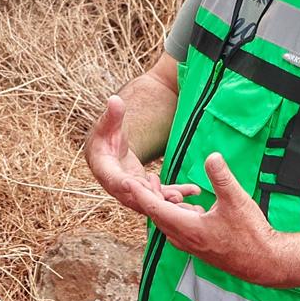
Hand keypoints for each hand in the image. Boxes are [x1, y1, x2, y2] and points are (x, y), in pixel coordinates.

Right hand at [84, 96, 198, 215]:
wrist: (106, 149)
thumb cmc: (105, 134)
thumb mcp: (108, 124)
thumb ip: (113, 115)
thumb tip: (114, 100)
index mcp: (105, 170)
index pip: (115, 180)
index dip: (124, 184)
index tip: (135, 184)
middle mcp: (117, 186)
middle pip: (136, 196)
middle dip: (155, 198)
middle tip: (174, 198)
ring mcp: (133, 190)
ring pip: (151, 199)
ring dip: (168, 200)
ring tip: (187, 200)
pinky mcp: (145, 188)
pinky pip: (161, 193)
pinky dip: (176, 192)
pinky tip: (194, 190)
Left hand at [137, 153, 281, 284]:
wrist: (264, 262)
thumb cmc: (251, 234)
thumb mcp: (236, 200)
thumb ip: (221, 177)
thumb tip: (212, 156)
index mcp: (188, 228)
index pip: (155, 208)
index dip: (141, 194)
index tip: (128, 182)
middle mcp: (185, 239)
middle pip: (158, 216)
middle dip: (151, 197)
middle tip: (148, 180)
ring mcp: (191, 246)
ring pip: (169, 224)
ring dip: (165, 208)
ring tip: (167, 190)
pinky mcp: (200, 248)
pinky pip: (180, 230)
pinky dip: (177, 217)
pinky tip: (189, 207)